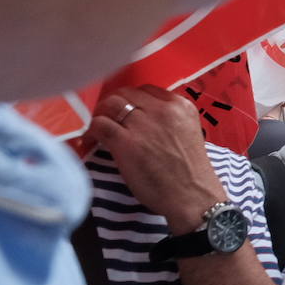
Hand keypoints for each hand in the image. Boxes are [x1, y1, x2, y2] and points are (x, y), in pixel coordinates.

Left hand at [88, 85, 226, 233]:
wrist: (192, 195)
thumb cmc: (191, 171)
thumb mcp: (188, 132)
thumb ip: (170, 120)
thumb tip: (142, 118)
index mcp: (180, 106)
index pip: (146, 89)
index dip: (131, 99)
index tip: (125, 112)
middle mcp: (162, 110)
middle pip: (126, 94)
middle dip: (113, 104)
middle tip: (107, 119)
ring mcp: (144, 125)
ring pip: (110, 104)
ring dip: (101, 114)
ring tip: (98, 128)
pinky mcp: (126, 143)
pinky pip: (100, 124)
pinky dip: (92, 130)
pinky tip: (92, 139)